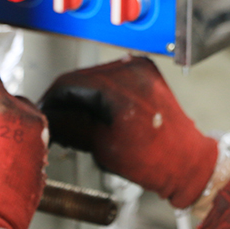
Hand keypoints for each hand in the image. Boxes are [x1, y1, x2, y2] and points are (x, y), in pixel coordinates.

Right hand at [39, 56, 217, 208]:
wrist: (186, 160)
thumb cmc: (153, 159)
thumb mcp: (101, 146)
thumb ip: (70, 127)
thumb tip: (48, 119)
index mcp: (119, 86)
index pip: (68, 84)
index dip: (50, 101)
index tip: (43, 114)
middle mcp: (132, 69)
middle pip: (80, 77)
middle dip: (65, 99)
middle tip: (54, 119)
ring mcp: (141, 68)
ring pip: (95, 75)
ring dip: (81, 95)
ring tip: (75, 119)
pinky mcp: (147, 72)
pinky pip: (112, 77)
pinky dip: (100, 92)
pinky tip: (95, 111)